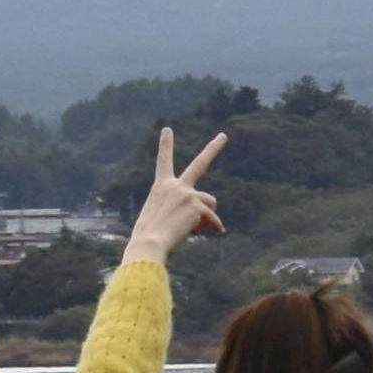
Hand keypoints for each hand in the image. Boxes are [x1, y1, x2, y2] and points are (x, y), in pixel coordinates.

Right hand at [122, 129, 227, 264]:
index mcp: (161, 186)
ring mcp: (188, 194)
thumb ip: (182, 207)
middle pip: (200, 163)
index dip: (165, 145)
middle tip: (224, 136)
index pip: (163, 162)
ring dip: (206, 217)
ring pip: (210, 202)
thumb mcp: (162, 215)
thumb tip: (209, 217)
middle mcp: (175, 186)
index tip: (167, 129)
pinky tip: (213, 234)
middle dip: (213, 148)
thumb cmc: (151, 234)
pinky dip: (214, 228)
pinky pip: (214, 219)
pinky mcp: (198, 206)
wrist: (148, 243)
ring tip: (190, 228)